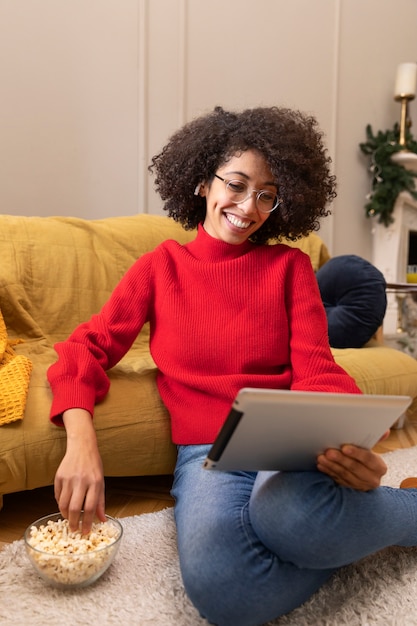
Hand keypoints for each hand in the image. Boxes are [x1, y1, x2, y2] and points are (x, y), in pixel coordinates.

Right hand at [54, 409, 105, 532]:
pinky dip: (60, 504)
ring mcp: (69, 479)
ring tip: (70, 519)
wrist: (82, 447)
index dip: (87, 522)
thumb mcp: (101, 482)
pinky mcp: (59, 477)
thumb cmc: (94, 466)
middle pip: (75, 508)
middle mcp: (81, 481)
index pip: (91, 507)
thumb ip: (100, 501)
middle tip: (74, 530)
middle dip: (74, 522)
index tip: (85, 532)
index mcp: (95, 482)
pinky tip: (65, 506)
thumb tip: (102, 520)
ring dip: (66, 515)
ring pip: (64, 504)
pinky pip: (58, 496)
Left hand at [316, 443, 387, 490]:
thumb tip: (386, 430)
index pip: (368, 459)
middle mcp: (372, 479)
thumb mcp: (372, 449)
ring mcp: (360, 485)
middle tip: (328, 451)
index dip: (356, 453)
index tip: (344, 447)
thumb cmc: (367, 458)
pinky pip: (337, 479)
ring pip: (344, 474)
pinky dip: (328, 471)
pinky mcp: (350, 489)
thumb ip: (376, 440)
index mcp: (379, 467)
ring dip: (331, 465)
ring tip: (321, 457)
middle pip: (355, 467)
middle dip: (340, 459)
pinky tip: (321, 465)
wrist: (366, 475)